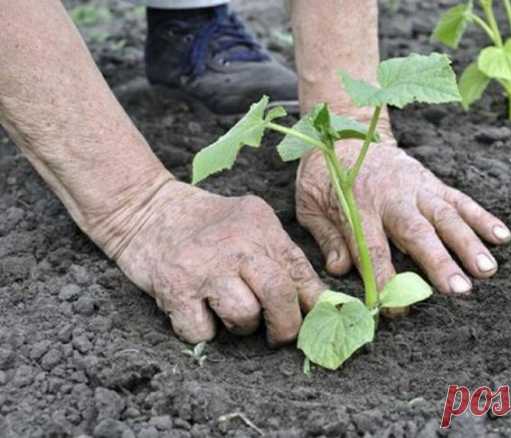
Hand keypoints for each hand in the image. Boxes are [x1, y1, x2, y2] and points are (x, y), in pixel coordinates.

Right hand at [113, 181, 324, 344]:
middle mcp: (236, 245)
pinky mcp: (175, 289)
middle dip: (285, 325)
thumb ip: (280, 256)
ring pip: (244, 317)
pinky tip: (197, 310)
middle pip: (278, 295)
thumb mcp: (250, 225)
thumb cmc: (206, 226)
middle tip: (279, 334)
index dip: (313, 303)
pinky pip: (203, 333)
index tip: (314, 320)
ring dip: (241, 326)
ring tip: (227, 310)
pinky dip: (203, 331)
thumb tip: (317, 301)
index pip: (300, 271)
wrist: (146, 210)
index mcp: (261, 227)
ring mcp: (205, 268)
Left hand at [296, 136, 510, 296]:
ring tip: (487, 270)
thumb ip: (327, 237)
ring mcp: (416, 188)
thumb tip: (340, 270)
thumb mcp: (310, 205)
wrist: (345, 133)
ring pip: (446, 216)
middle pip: (417, 233)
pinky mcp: (432, 182)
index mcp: (358, 206)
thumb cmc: (325, 176)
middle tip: (459, 290)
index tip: (394, 309)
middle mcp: (392, 197)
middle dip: (439, 262)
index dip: (384, 280)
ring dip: (468, 244)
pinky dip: (482, 217)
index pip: (373, 249)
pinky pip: (460, 200)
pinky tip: (502, 237)